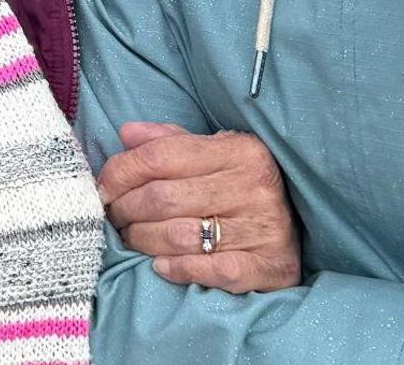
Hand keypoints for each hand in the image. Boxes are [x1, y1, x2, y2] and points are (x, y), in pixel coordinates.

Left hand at [98, 121, 302, 292]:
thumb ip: (169, 142)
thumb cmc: (242, 188)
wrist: (301, 229)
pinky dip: (179, 269)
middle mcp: (253, 185)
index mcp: (238, 150)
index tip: (102, 188)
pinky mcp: (268, 265)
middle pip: (163, 199)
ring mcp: (263, 227)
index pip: (161, 156)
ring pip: (179, 236)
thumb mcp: (213, 155)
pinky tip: (161, 266)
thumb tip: (127, 133)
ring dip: (143, 242)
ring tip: (132, 240)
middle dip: (125, 211)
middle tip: (114, 218)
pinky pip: (211, 269)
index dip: (121, 172)